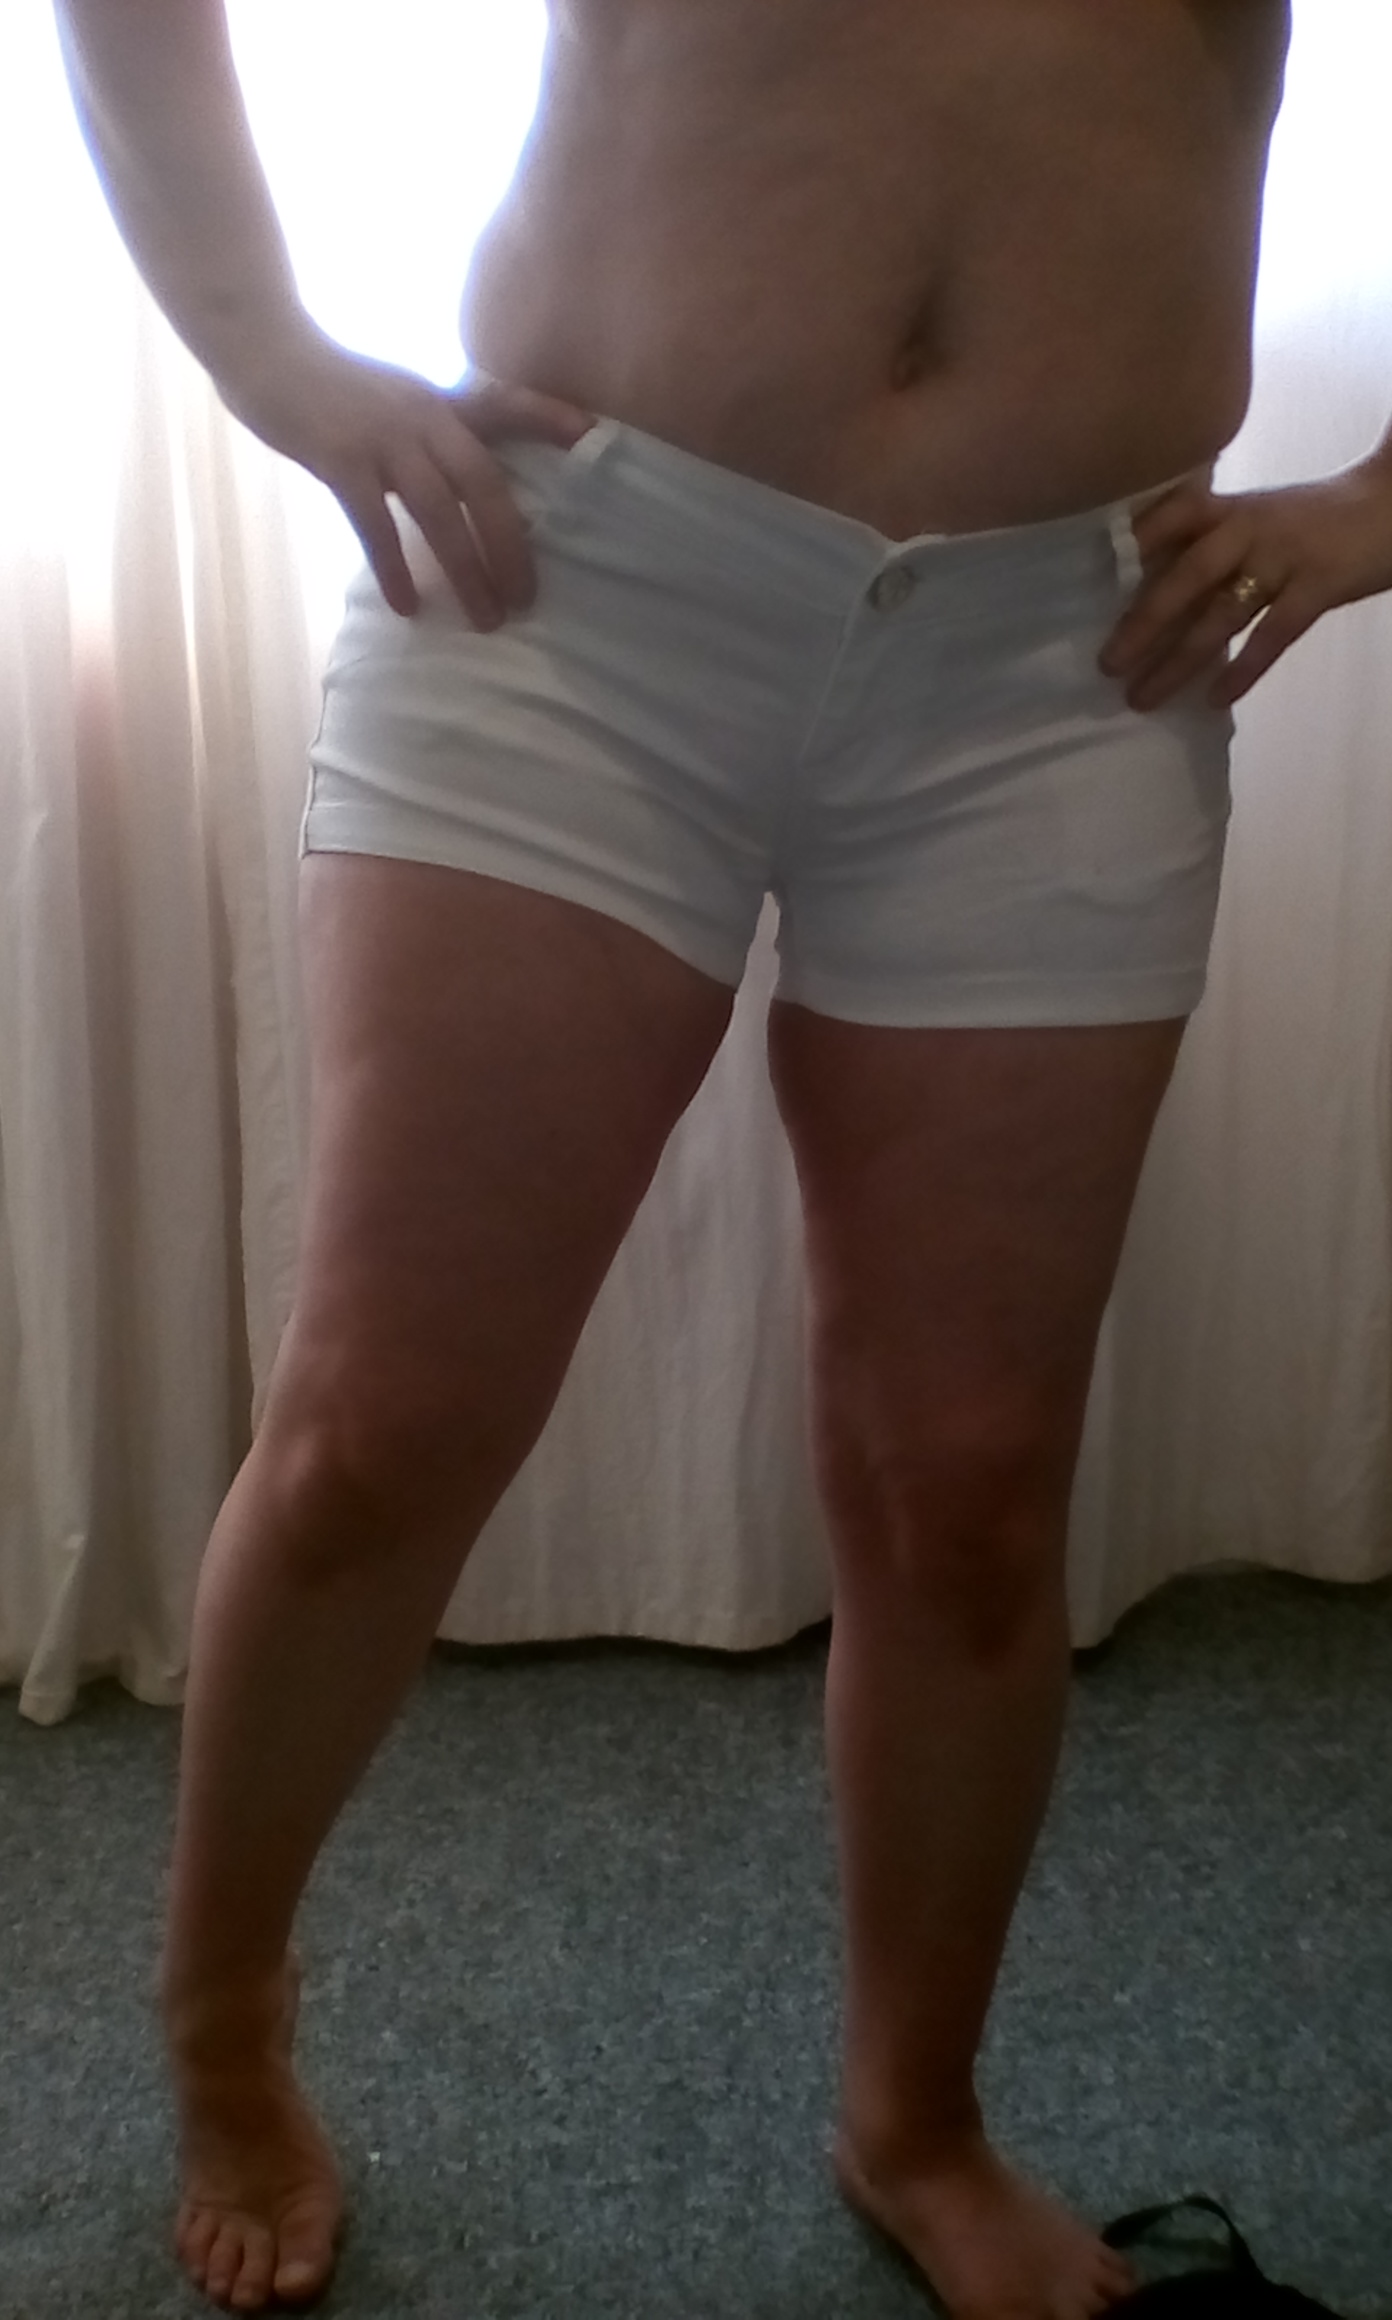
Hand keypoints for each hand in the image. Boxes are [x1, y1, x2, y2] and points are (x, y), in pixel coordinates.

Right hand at [220, 325, 595, 624]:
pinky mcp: (340, 458)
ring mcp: (382, 437)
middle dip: (510, 548)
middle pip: (484, 485)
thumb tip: (459, 482)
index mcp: (439, 400)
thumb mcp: (394, 396)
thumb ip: (429, 429)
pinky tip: (407, 605)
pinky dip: (394, 567)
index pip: (505, 403)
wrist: (263, 348)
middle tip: (526, 601)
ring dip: (466, 570)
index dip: (548, 417)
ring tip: (485, 619)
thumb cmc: (330, 384)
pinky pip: (375, 524)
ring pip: (440, 512)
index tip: (591, 436)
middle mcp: (422, 416)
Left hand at [1099, 458, 1391, 711]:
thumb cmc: (1312, 522)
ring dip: (1178, 660)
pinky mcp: (1318, 587)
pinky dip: (1243, 668)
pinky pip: (1274, 634)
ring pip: (1221, 614)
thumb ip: (1210, 544)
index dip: (1133, 545)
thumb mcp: (1257, 518)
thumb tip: (1144, 586)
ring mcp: (1285, 558)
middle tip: (1106, 665)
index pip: (1172, 518)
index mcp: (1231, 508)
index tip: (1089, 581)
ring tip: (1143, 697)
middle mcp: (1250, 529)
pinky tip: (1215, 698)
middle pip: (1186, 577)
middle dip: (1143, 623)